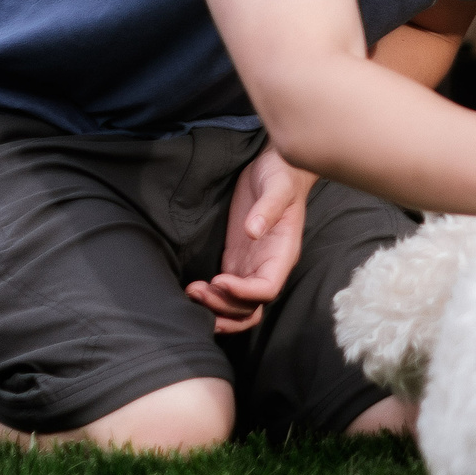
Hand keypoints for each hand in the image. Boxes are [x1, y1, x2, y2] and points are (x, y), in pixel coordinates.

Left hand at [187, 145, 313, 333]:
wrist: (277, 167)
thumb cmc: (281, 174)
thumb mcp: (277, 186)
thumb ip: (268, 208)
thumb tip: (253, 230)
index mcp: (283, 254)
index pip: (267, 288)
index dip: (243, 292)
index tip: (219, 279)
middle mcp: (269, 267)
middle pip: (251, 307)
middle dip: (224, 306)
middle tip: (198, 291)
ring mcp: (252, 266)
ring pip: (238, 306)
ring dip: (215, 307)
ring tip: (192, 292)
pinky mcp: (236, 260)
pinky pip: (226, 291)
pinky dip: (211, 298)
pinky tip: (193, 290)